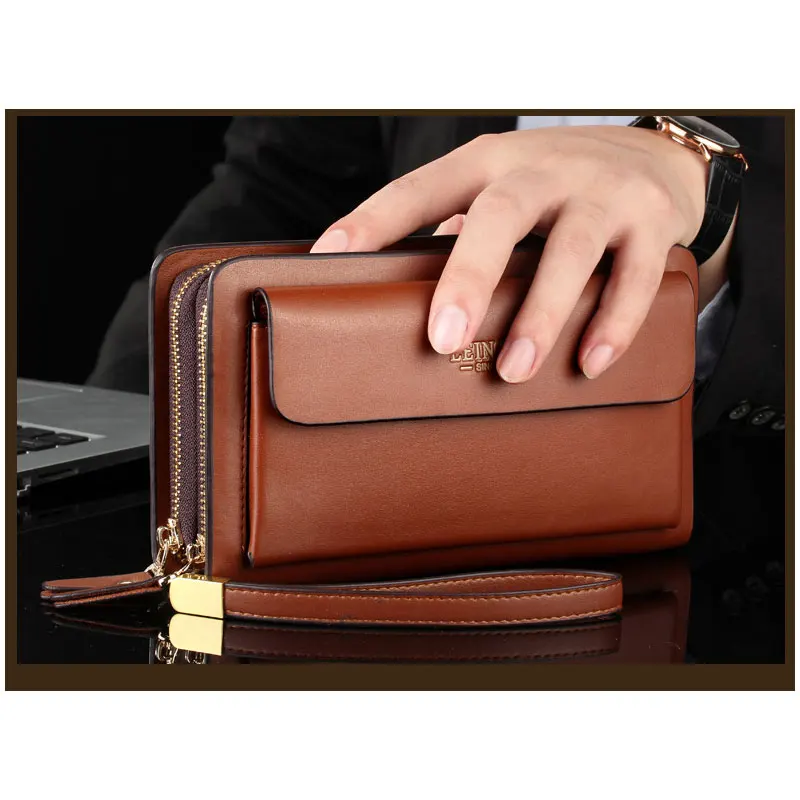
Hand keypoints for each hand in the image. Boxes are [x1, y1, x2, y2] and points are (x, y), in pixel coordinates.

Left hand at [310, 125, 709, 381]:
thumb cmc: (558, 186)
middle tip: (443, 341)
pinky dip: (614, 321)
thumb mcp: (500, 191)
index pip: (420, 187)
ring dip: (541, 314)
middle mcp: (542, 169)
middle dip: (469, 279)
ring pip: (571, 248)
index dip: (373, 221)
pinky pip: (636, 274)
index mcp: (488, 162)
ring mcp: (601, 192)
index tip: (330, 257)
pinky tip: (590, 362)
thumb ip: (458, 234)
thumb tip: (399, 298)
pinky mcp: (651, 220)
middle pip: (500, 215)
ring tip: (515, 371)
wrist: (656, 158)